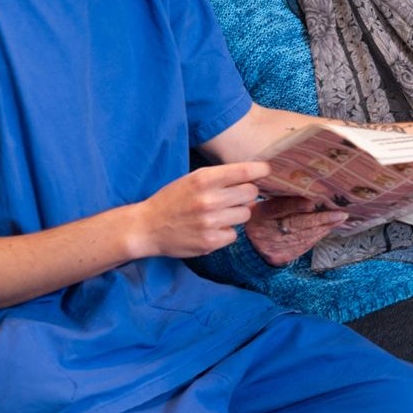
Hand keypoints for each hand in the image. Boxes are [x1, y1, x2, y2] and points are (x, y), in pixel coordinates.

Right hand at [131, 162, 271, 258]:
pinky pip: (234, 234)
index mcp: (204, 179)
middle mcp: (209, 200)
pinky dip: (226, 231)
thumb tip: (255, 176)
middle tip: (232, 197)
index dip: (260, 170)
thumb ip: (221, 176)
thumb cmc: (172, 200)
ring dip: (237, 213)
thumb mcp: (192, 179)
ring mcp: (210, 223)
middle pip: (251, 193)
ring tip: (218, 214)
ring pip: (246, 214)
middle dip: (246, 194)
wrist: (147, 227)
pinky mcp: (210, 242)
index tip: (265, 171)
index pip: (245, 171)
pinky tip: (210, 228)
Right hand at [244, 196, 347, 266]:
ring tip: (339, 219)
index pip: (277, 208)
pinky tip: (327, 230)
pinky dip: (317, 237)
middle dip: (320, 219)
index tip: (312, 202)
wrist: (248, 248)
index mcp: (259, 214)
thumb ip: (279, 200)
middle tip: (339, 213)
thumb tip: (305, 191)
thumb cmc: (259, 220)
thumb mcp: (261, 207)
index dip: (295, 205)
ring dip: (324, 227)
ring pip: (303, 236)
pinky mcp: (282, 257)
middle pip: (296, 224)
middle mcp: (266, 231)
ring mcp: (274, 246)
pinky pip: (303, 246)